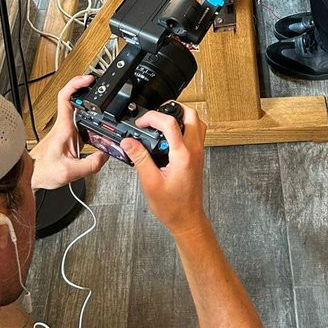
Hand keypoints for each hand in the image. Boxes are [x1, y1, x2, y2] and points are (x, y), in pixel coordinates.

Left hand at [29, 74, 107, 189]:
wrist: (31, 176)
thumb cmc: (42, 171)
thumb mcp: (69, 172)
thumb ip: (90, 164)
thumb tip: (105, 156)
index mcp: (63, 128)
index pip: (66, 97)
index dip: (77, 84)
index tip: (88, 79)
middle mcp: (63, 126)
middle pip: (73, 98)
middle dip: (85, 87)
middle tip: (97, 82)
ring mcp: (65, 130)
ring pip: (76, 109)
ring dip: (86, 100)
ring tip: (99, 96)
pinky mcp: (67, 137)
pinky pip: (78, 121)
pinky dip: (87, 116)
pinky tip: (95, 120)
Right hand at [122, 105, 206, 236]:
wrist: (187, 219)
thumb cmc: (172, 206)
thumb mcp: (150, 182)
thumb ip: (140, 158)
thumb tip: (129, 142)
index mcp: (183, 155)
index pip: (170, 123)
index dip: (153, 118)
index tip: (140, 123)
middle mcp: (194, 150)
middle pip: (190, 115)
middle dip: (172, 108)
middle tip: (155, 114)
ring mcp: (199, 152)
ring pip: (197, 122)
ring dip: (181, 115)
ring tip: (163, 120)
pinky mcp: (198, 157)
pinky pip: (196, 132)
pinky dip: (185, 126)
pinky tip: (170, 136)